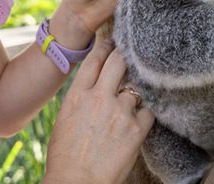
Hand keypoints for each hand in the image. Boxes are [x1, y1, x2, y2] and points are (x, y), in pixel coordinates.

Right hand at [45, 40, 153, 183]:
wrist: (76, 183)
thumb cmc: (65, 158)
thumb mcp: (65, 120)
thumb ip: (81, 99)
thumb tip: (93, 90)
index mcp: (77, 95)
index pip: (95, 59)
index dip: (105, 47)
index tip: (112, 43)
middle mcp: (99, 98)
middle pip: (119, 61)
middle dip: (125, 57)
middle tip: (130, 56)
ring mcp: (120, 112)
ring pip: (136, 89)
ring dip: (135, 94)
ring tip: (133, 102)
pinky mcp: (136, 129)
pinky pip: (149, 112)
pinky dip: (146, 115)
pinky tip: (141, 120)